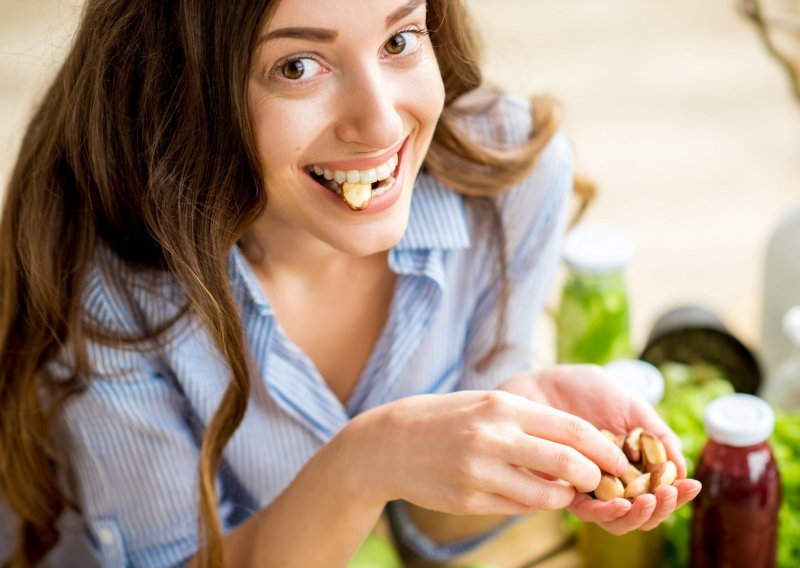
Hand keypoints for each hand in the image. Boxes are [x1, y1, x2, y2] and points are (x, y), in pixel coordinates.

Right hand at [340, 389, 629, 516]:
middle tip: (601, 482)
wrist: (389, 442)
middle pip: (567, 463)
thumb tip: (575, 445)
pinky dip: (532, 504)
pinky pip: (517, 507)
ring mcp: (479, 471)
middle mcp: (493, 436)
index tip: (621, 460)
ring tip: (564, 490)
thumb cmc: (445, 418)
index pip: (571, 429)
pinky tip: (529, 494)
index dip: (604, 448)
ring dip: (563, 496)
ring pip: (545, 494)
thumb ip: (528, 421)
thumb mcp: (486, 404)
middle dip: (594, 477)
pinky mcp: (469, 499)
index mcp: (503, 406)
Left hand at [500, 364, 701, 533]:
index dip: (678, 493)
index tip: (691, 485)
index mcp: (632, 463)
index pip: (659, 490)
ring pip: (616, 519)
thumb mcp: (630, 405)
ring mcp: (587, 486)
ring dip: (637, 515)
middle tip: (669, 495)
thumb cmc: (586, 390)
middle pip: (641, 511)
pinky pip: (585, 510)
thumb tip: (682, 465)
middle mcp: (611, 480)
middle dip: (661, 508)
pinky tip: (620, 503)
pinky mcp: (561, 489)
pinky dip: (606, 511)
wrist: (543, 381)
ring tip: (648, 501)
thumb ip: (656, 434)